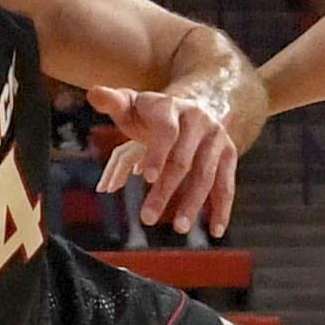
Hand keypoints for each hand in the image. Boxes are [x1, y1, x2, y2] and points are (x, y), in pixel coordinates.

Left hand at [90, 85, 236, 236]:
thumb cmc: (153, 113)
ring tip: (178, 228)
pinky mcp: (229, 154)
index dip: (157, 154)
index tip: (147, 179)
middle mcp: (199, 120)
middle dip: (166, 191)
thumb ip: (113, 101)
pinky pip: (226, 184)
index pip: (166, 132)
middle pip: (183, 160)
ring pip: (206, 175)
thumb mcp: (134, 103)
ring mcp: (217, 138)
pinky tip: (216, 231)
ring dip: (193, 203)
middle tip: (147, 218)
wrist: (197, 103)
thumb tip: (94, 93)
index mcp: (171, 107)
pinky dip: (222, 208)